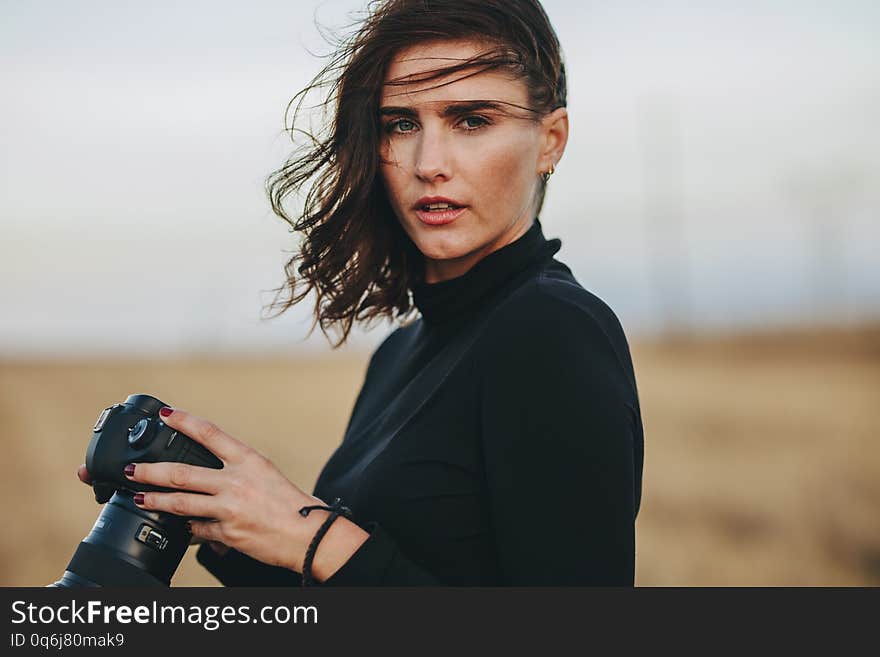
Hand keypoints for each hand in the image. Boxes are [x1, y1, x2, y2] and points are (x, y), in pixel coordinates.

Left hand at [118, 406, 368, 575]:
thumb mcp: (266, 475)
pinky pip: (196, 530)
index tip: (165, 415)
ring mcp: (229, 509)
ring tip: (140, 498)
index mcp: (249, 460)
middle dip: (151, 471)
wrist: (309, 535)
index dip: (185, 422)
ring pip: (180, 503)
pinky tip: (177, 527)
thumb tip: (209, 470)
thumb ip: (237, 469)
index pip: (211, 434)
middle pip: (182, 473)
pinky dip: (186, 528)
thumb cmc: (292, 504)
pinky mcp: (227, 533)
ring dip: (155, 500)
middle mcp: (236, 481)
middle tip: (132, 469)